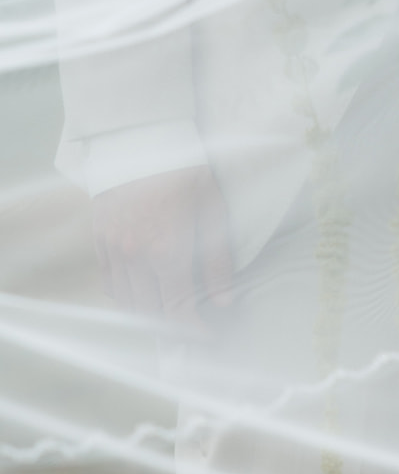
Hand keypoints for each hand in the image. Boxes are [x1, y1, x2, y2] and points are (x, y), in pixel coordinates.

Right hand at [90, 165, 233, 324]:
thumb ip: (217, 260)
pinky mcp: (99, 238)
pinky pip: (109, 281)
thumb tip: (224, 301)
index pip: (178, 310)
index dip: (193, 329)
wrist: (141, 137)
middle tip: (190, 329)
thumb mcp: (213, 207)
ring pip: (126, 301)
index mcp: (167, 251)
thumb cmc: (186, 167)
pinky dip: (125, 295)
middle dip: (171, 327)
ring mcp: (112, 249)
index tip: (208, 336)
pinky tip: (141, 292)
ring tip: (168, 315)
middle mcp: (135, 258)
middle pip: (150, 312)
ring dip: (147, 314)